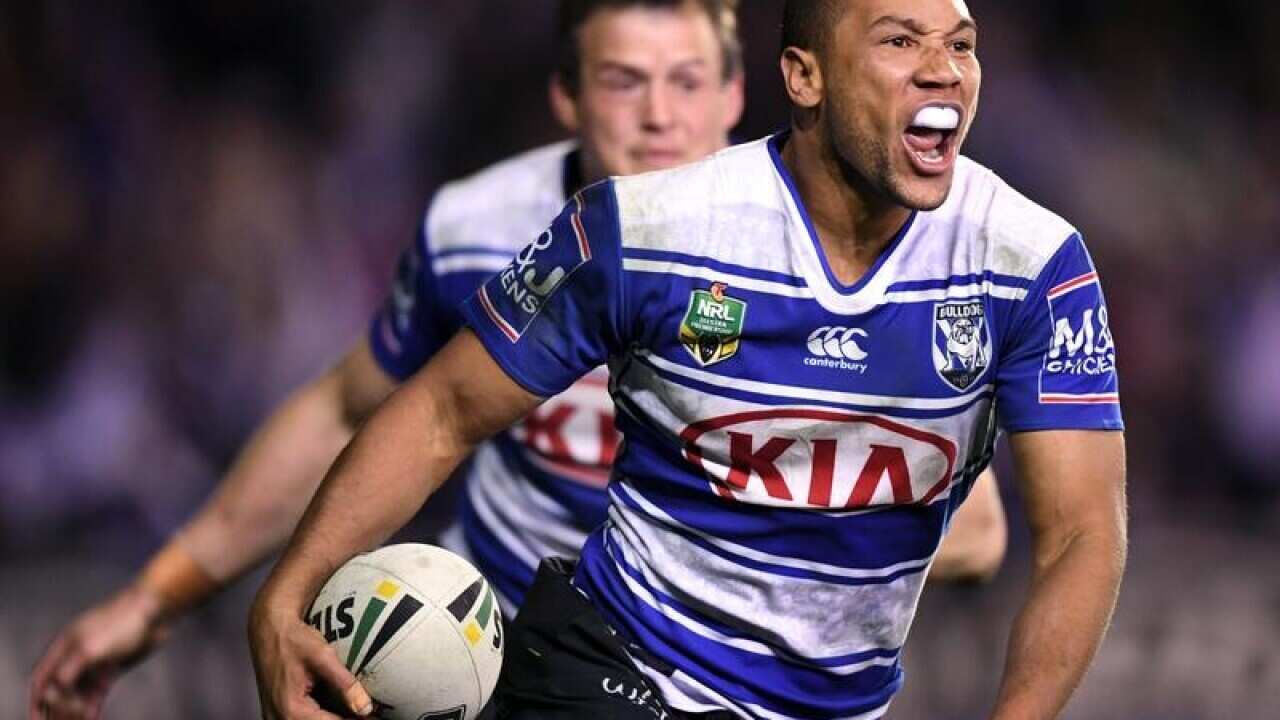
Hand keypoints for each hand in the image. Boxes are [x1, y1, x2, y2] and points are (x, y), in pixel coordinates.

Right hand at [28, 585, 169, 719]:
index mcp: (62, 648)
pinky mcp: (111, 668)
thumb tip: (52, 693)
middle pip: (57, 690)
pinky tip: (91, 718)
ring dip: (73, 711)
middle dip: (56, 709)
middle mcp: (74, 657)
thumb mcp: (89, 649)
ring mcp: (93, 663)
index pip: (40, 680)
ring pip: (76, 694)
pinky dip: (91, 707)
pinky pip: (95, 692)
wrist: (154, 611)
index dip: (37, 702)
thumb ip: (67, 672)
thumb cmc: (120, 623)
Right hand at [248, 595, 371, 719]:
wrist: (267, 628)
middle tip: (368, 714)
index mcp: (292, 710)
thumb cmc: (292, 639)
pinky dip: (320, 716)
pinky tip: (340, 708)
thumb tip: (366, 707)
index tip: (375, 717)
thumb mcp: (322, 656)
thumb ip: (345, 683)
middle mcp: (279, 718)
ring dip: (332, 718)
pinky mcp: (276, 712)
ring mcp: (274, 717)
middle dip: (344, 719)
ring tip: (356, 710)